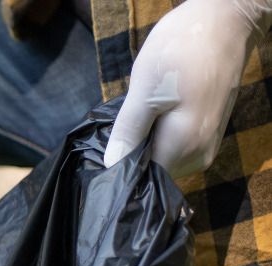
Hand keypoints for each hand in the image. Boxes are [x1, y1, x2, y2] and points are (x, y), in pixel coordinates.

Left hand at [105, 0, 271, 177]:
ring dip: (144, 142)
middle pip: (153, 170)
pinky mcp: (207, 133)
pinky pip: (173, 146)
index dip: (120, 167)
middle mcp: (200, 155)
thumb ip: (129, 131)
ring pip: (162, 157)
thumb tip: (112, 165)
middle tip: (123, 123)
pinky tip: (153, 112)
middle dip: (132, 153)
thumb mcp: (144, 89)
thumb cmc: (182, 49)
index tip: (107, 148)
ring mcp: (206, 144)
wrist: (225, 21)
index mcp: (185, 147)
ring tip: (141, 113)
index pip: (142, 178)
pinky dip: (158, 133)